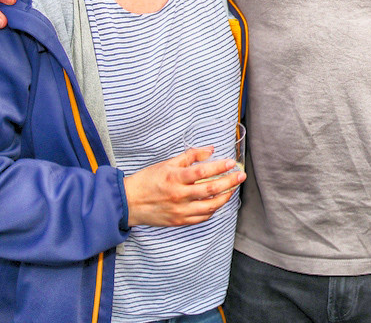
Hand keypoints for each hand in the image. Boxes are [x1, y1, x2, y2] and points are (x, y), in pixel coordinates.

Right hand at [123, 146, 244, 226]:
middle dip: (230, 182)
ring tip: (232, 189)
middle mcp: (178, 195)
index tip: (232, 163)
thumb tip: (210, 150)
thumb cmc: (147, 180)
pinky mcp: (179, 221)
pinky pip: (202, 218)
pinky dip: (213, 210)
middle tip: (241, 176)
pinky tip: (218, 202)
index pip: (202, 172)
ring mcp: (179, 210)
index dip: (219, 167)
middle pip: (210, 190)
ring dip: (225, 197)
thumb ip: (190, 156)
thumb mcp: (167, 164)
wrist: (129, 202)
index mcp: (174, 178)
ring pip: (210, 206)